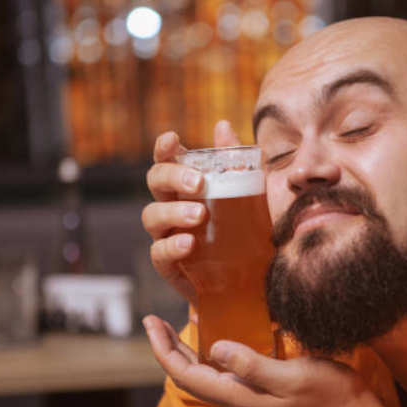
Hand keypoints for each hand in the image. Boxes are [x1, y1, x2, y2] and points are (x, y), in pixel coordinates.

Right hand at [141, 121, 240, 303]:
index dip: (164, 148)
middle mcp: (173, 208)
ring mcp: (169, 236)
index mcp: (188, 187)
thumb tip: (222, 126)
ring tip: (199, 215)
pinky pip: (159, 254)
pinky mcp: (171, 267)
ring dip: (173, 212)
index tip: (172, 139)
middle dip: (172, 177)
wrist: (255, 281)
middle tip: (198, 183)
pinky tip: (189, 244)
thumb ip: (238, 162)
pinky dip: (171, 247)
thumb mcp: (252, 195)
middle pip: (155, 182)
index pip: (168, 160)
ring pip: (152, 216)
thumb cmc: (248, 232)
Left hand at [143, 314, 403, 406]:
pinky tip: (214, 336)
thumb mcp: (292, 377)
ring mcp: (249, 393)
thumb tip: (215, 348)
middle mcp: (237, 396)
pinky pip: (223, 370)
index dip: (164, 350)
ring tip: (173, 327)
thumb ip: (253, 365)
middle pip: (188, 374)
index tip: (151, 323)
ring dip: (185, 350)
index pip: (186, 376)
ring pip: (204, 372)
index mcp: (238, 395)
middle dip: (168, 347)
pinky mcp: (261, 387)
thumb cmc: (328, 396)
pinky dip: (209, 351)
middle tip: (154, 320)